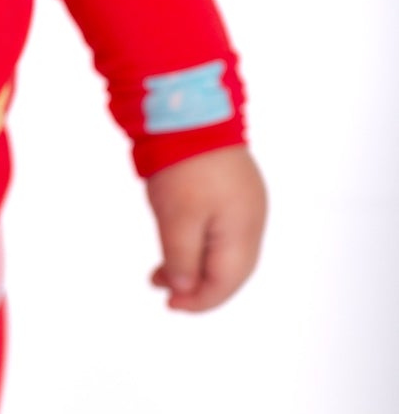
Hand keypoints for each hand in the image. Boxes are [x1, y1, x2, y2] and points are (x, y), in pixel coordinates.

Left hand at [145, 143, 267, 312]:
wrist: (190, 108)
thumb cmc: (185, 165)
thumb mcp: (177, 220)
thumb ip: (181, 260)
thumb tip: (184, 289)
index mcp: (244, 231)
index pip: (226, 282)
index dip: (198, 301)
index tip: (170, 305)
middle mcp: (252, 218)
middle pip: (230, 269)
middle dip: (199, 286)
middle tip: (165, 293)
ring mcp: (245, 200)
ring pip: (224, 248)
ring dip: (195, 263)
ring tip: (162, 272)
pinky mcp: (232, 185)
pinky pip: (221, 226)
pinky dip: (199, 241)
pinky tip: (179, 240)